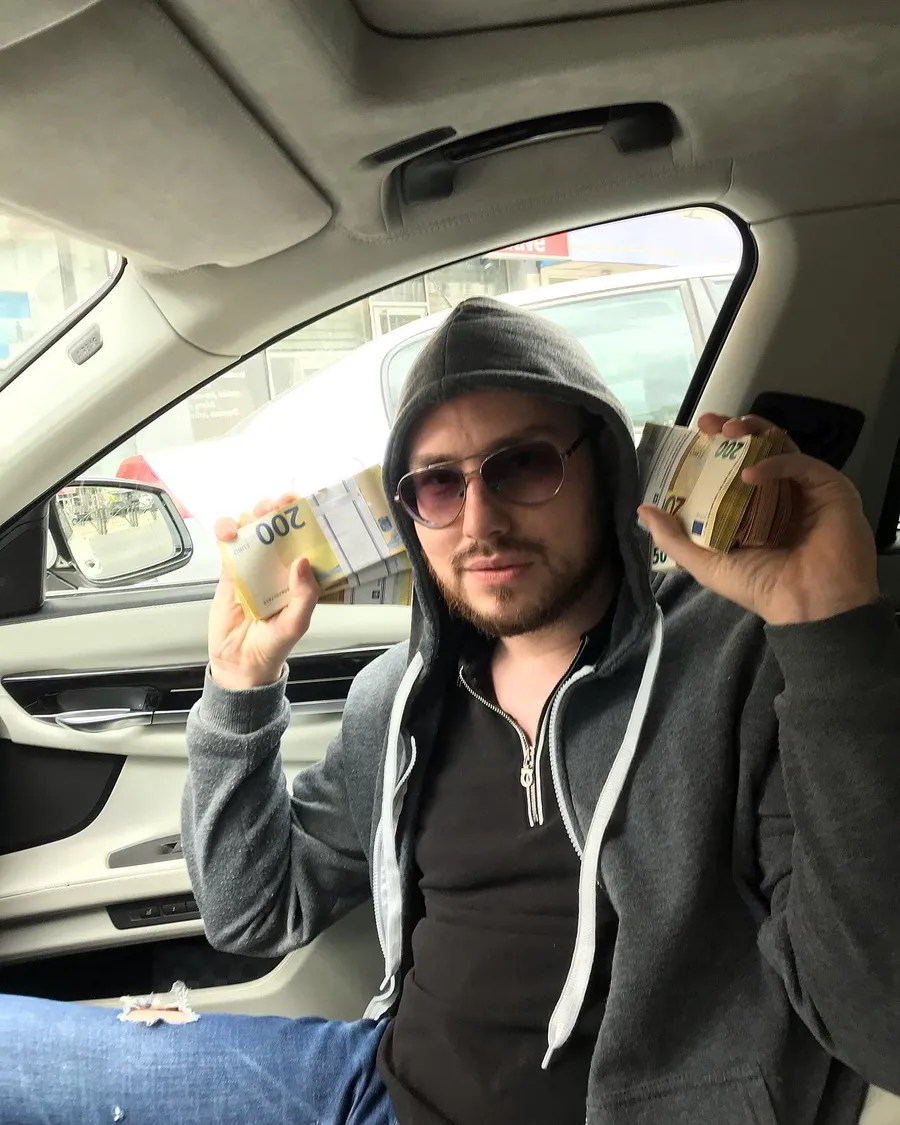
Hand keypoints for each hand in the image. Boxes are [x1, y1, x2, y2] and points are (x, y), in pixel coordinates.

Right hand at [208, 494, 318, 690]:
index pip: (304, 540)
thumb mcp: (297, 623)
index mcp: (299, 576)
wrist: (239, 664)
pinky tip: (228, 531)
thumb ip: (305, 595)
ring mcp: (252, 567)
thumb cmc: (273, 645)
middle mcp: (277, 567)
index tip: (301, 505)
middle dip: (277, 511)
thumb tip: (303, 562)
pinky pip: (227, 545)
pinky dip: (225, 531)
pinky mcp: (229, 572)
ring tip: (253, 515)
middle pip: (277, 528)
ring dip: (251, 516)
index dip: (303, 519)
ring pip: (251, 531)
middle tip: (276, 504)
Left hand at [639, 413, 879, 624]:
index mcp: (751, 511)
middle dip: (729, 432)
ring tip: (727, 430)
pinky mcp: (829, 488)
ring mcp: (805, 489)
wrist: (809, 604)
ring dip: (752, 433)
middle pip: (754, 450)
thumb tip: (643, 510)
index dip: (711, 451)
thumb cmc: (760, 586)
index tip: (691, 436)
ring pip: (779, 446)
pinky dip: (774, 462)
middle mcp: (778, 495)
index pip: (730, 470)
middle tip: (707, 423)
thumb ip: (674, 538)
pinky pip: (800, 464)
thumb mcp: (706, 564)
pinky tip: (750, 472)